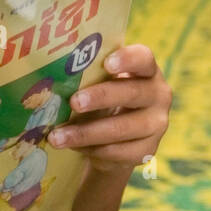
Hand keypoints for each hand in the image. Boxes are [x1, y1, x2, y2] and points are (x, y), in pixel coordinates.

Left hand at [46, 44, 170, 173]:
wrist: (114, 139)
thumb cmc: (102, 101)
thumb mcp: (98, 84)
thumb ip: (87, 77)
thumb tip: (52, 80)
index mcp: (146, 70)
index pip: (143, 58)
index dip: (128, 60)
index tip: (107, 64)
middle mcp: (158, 95)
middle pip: (132, 93)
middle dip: (100, 97)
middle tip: (74, 102)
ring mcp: (156, 124)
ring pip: (122, 128)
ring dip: (86, 133)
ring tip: (57, 136)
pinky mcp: (147, 151)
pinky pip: (118, 152)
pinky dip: (92, 150)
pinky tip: (72, 147)